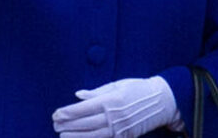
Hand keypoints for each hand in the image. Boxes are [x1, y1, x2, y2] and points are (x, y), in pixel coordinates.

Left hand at [52, 76, 178, 137]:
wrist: (162, 101)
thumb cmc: (138, 88)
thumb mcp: (117, 84)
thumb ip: (96, 92)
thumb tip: (78, 95)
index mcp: (111, 100)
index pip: (83, 108)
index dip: (68, 112)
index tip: (56, 114)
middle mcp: (114, 116)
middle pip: (85, 123)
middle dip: (68, 125)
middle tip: (55, 125)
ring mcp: (120, 128)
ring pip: (93, 135)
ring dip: (76, 137)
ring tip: (62, 136)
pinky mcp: (126, 136)